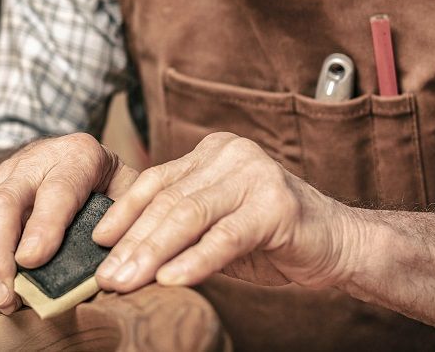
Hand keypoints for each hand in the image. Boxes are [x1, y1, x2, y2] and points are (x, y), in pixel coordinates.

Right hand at [0, 133, 137, 313]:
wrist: (69, 150)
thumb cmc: (104, 179)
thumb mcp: (127, 187)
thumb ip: (125, 218)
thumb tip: (111, 264)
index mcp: (77, 156)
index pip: (57, 190)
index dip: (43, 227)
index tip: (33, 261)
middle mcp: (33, 162)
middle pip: (2, 202)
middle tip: (7, 295)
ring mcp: (1, 177)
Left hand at [92, 132, 362, 292]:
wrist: (339, 243)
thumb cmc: (270, 237)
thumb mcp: (216, 225)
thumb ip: (177, 226)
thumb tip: (120, 253)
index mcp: (212, 152)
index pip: (155, 181)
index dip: (122, 212)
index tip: (95, 243)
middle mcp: (231, 155)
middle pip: (168, 200)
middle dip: (131, 242)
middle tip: (104, 277)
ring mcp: (255, 176)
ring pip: (190, 216)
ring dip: (152, 253)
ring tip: (126, 282)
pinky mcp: (277, 206)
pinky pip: (226, 237)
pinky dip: (195, 261)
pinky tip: (171, 281)